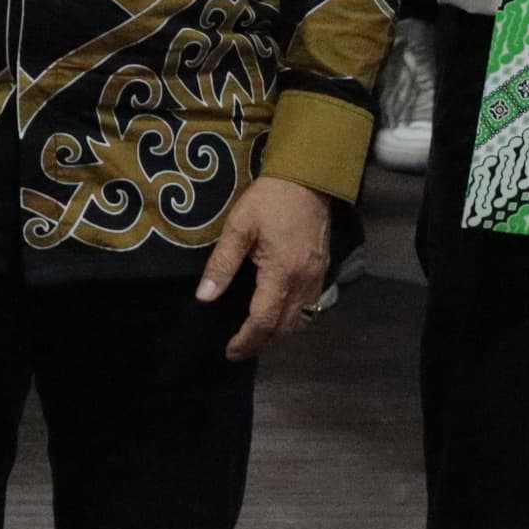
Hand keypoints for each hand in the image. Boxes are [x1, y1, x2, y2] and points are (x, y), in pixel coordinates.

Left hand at [199, 175, 332, 358]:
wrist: (308, 177)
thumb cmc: (270, 199)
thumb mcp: (239, 226)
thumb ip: (222, 264)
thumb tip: (204, 297)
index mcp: (282, 272)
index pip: (264, 320)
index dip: (246, 341)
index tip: (230, 351)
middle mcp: (304, 281)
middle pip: (285, 328)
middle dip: (262, 342)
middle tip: (239, 346)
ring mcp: (317, 277)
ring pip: (301, 320)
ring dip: (279, 332)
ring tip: (257, 333)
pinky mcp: (323, 270)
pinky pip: (311, 306)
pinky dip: (294, 318)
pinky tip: (278, 311)